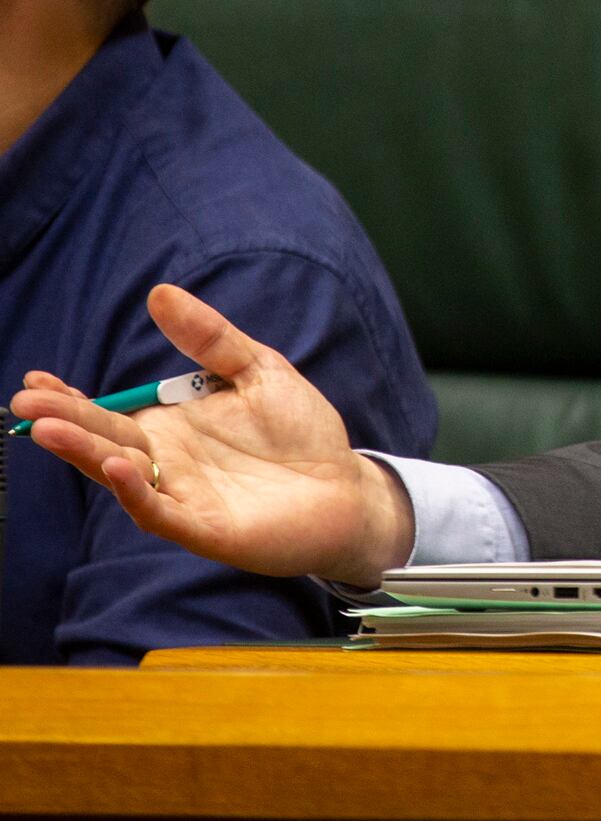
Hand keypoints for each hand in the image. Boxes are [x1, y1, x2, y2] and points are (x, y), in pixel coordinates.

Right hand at [11, 284, 415, 587]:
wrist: (348, 488)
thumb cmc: (300, 433)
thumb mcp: (258, 370)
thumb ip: (211, 338)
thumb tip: (160, 292)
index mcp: (171, 426)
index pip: (108, 411)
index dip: (70, 397)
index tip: (35, 377)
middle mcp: (168, 463)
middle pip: (103, 440)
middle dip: (63, 421)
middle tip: (24, 402)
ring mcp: (183, 496)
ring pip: (121, 475)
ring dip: (85, 453)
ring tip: (48, 430)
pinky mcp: (207, 528)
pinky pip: (162, 511)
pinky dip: (137, 492)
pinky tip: (117, 467)